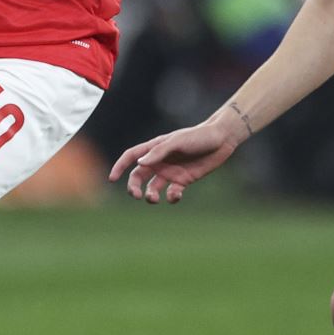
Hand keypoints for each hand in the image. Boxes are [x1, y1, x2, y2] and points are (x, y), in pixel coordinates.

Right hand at [109, 117, 243, 204]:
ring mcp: (171, 171)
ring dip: (150, 195)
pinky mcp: (183, 180)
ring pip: (153, 187)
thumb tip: (139, 164)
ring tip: (154, 198)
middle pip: (138, 176)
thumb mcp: (177, 141)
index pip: (131, 157)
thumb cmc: (198, 136)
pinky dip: (171, 197)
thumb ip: (158, 152)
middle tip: (136, 195)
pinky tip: (176, 195)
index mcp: (154, 148)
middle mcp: (160, 161)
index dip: (119, 166)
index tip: (112, 179)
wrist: (221, 140)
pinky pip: (172, 192)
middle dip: (134, 187)